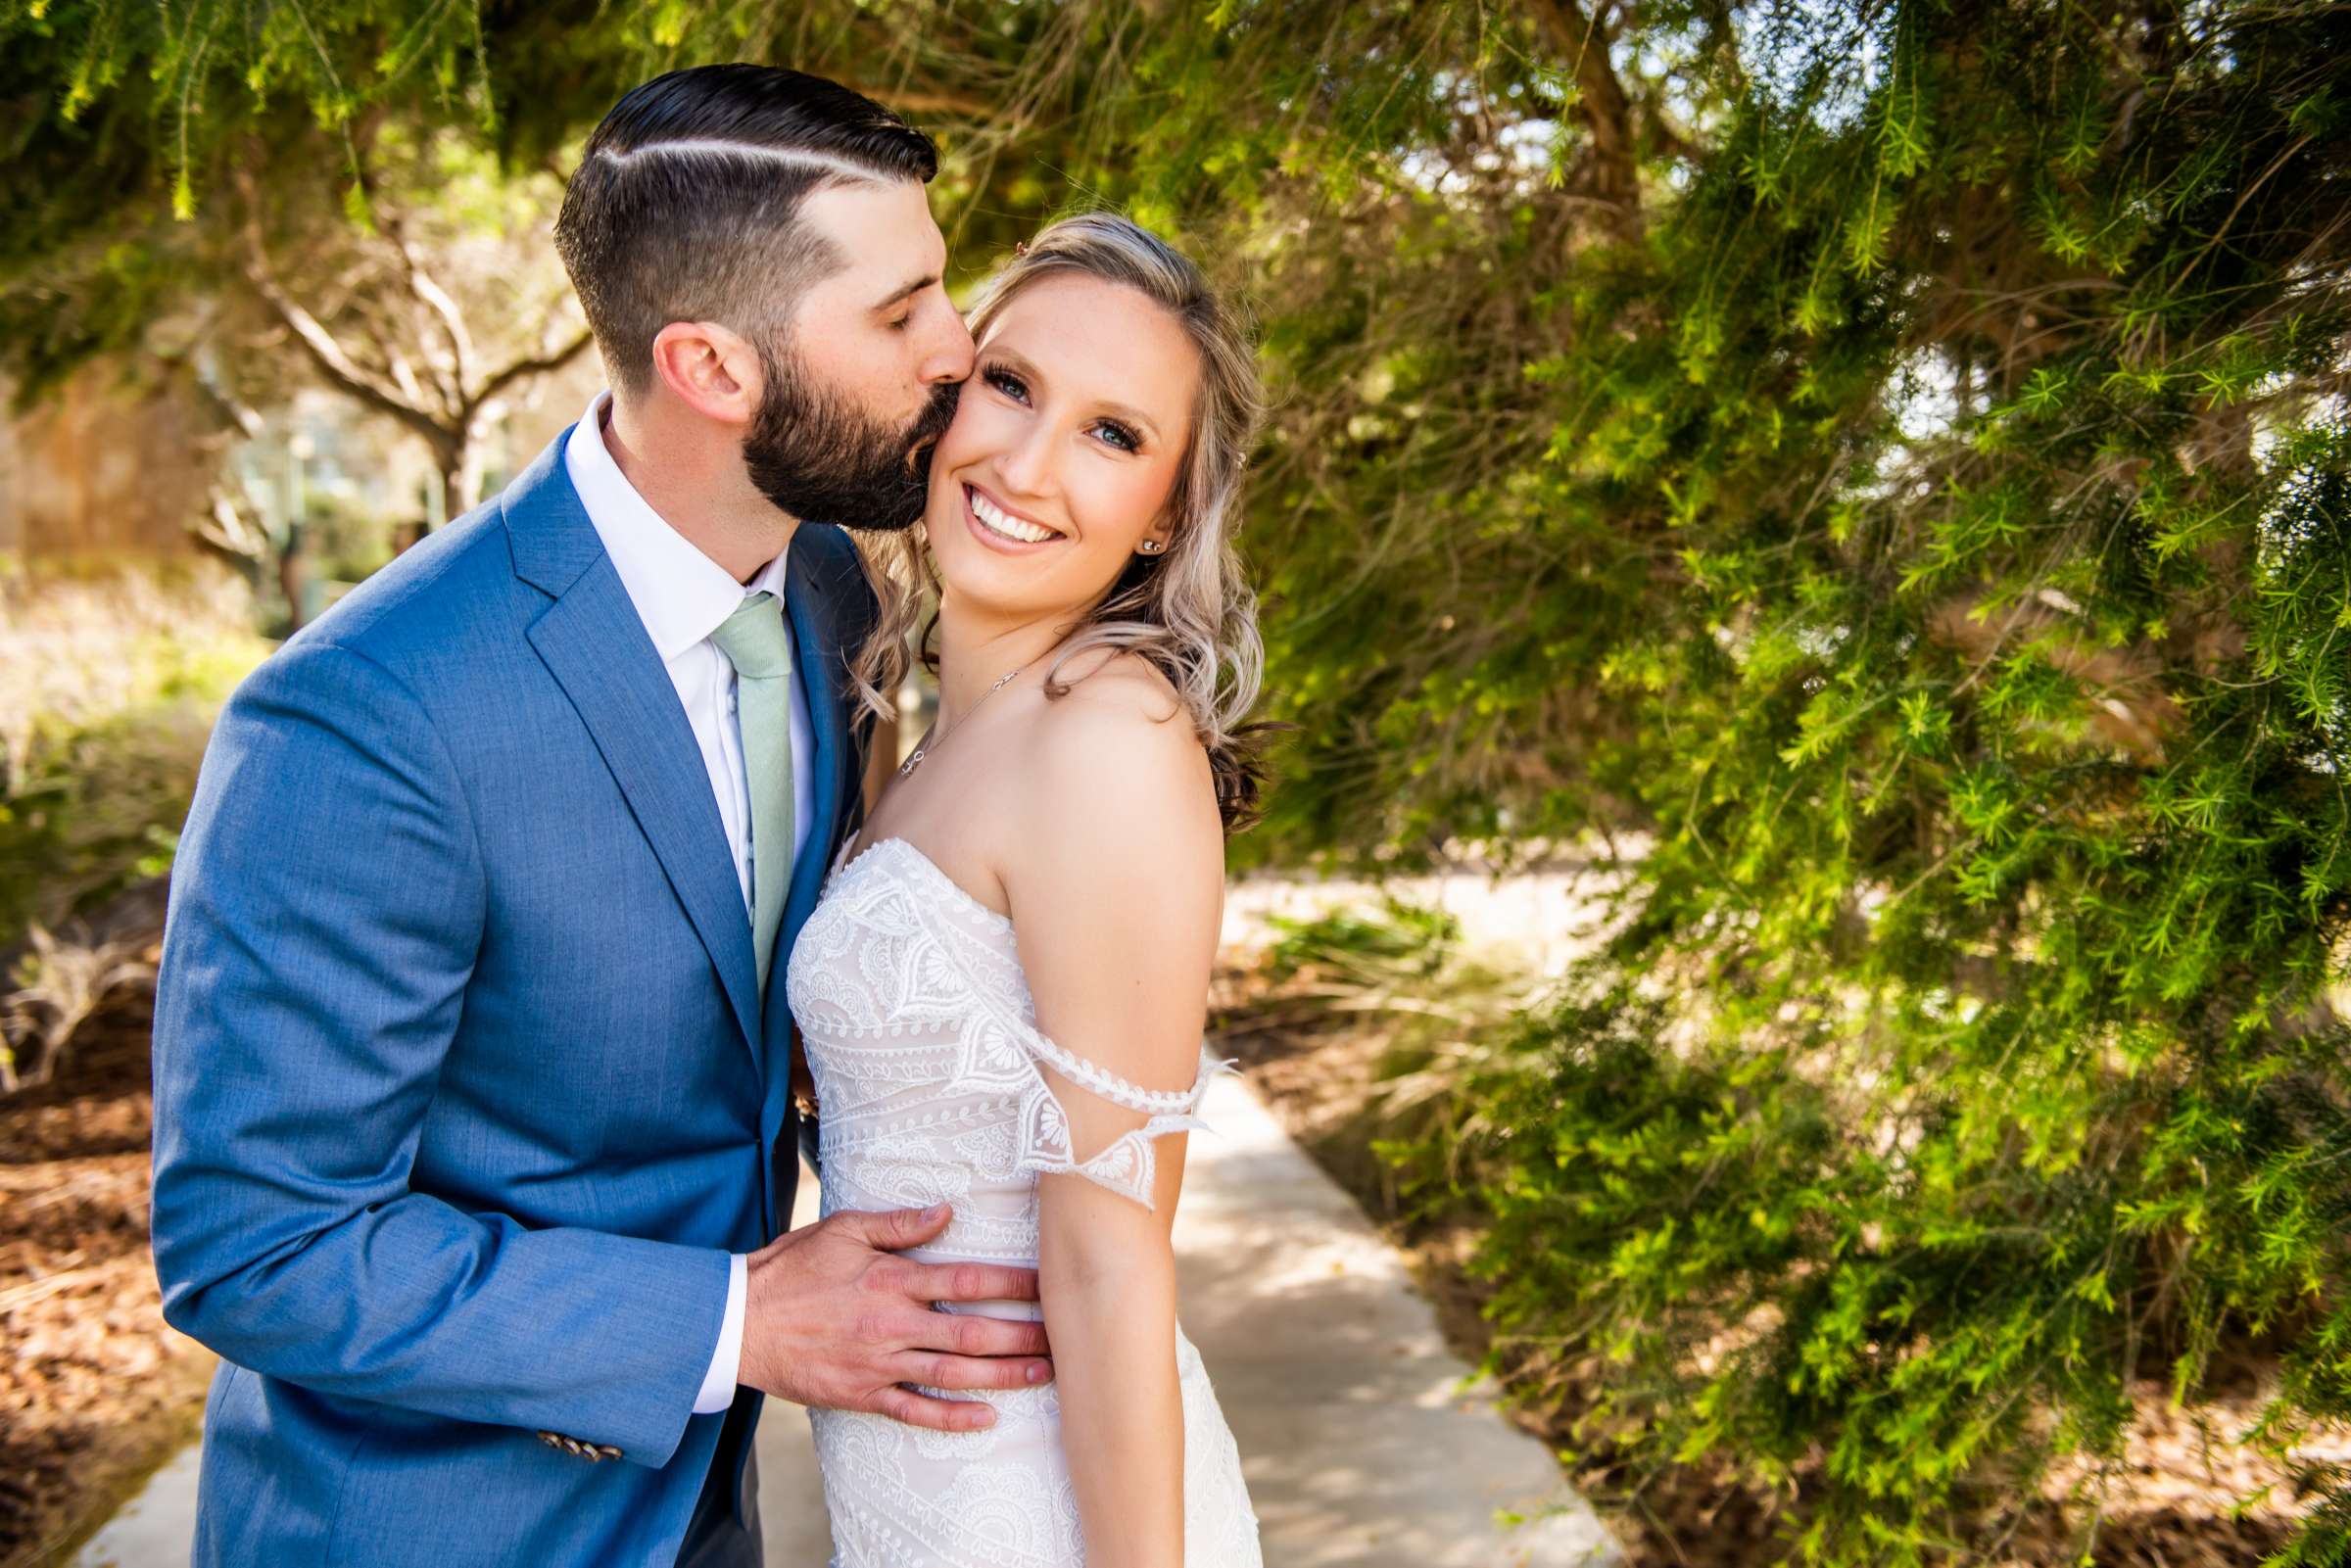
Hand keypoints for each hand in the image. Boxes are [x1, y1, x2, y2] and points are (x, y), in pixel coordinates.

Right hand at [738, 1203, 1051, 1431]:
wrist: (741, 1321)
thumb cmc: (792, 1268)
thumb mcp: (843, 1230)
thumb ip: (899, 1223)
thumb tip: (945, 1212)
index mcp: (892, 1279)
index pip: (968, 1279)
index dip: (1014, 1283)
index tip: (1050, 1284)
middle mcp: (893, 1324)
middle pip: (973, 1331)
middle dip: (1023, 1335)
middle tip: (1064, 1339)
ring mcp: (880, 1364)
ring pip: (954, 1372)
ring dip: (1003, 1375)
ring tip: (1044, 1374)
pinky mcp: (862, 1394)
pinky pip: (915, 1411)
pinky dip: (952, 1416)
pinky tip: (987, 1418)